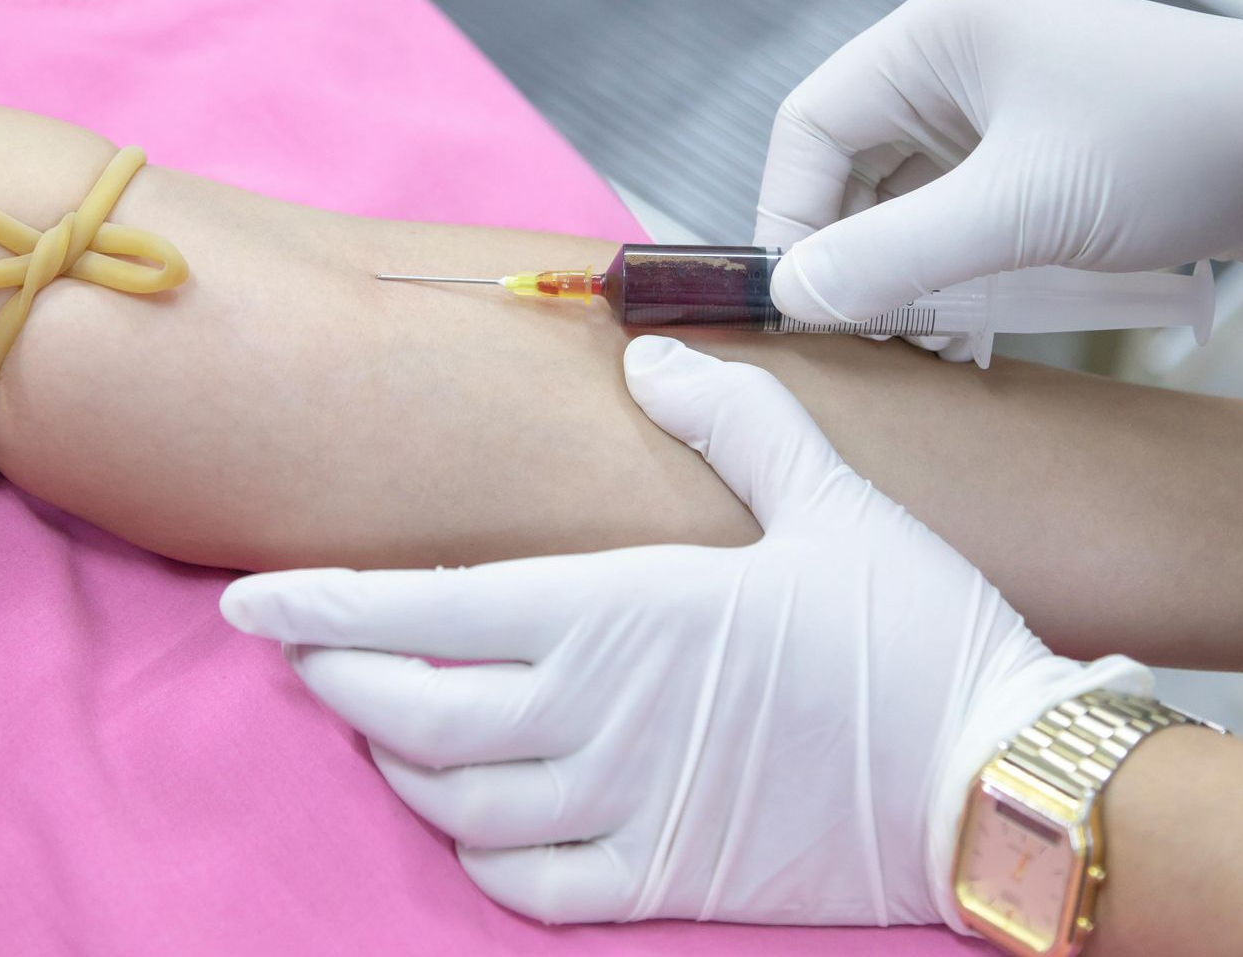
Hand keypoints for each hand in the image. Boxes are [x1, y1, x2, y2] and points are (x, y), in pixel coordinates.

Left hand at [222, 336, 1147, 926]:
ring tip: (383, 723)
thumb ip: (732, 414)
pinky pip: (521, 886)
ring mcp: (618, 807)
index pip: (423, 606)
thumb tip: (651, 356)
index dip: (320, 605)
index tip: (247, 601)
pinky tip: (467, 822)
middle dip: (336, 677)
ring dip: (395, 762)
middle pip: (405, 710)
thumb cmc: (911, 630)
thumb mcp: (831, 495)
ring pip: (447, 800)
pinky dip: (472, 854)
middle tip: (306, 652)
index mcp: (617, 611)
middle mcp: (592, 715)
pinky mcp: (658, 880)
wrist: (995, 776)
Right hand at [757, 0, 1242, 328]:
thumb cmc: (1180, 146)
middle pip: (852, 166)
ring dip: (904, 273)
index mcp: (939, 34)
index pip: (811, 126)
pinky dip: (950, 270)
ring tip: (921, 338)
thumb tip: (793, 295)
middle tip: (859, 332)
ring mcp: (1001, 103)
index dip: (789, 216)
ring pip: (903, 198)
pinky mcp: (1037, 149)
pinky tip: (963, 325)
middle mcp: (959, 58)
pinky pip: (957, 213)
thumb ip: (893, 256)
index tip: (794, 299)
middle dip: (851, 255)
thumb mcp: (1019, 212)